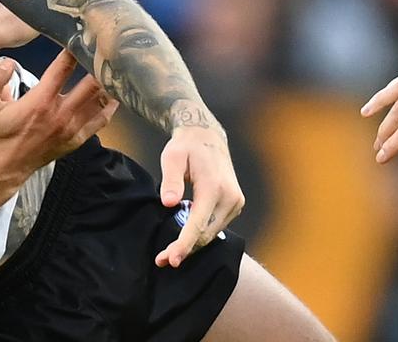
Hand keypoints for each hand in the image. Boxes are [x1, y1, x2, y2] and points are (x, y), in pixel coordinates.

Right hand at [0, 50, 117, 183]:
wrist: (0, 169)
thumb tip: (8, 62)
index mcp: (39, 101)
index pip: (62, 69)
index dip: (73, 51)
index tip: (80, 36)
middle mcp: (60, 114)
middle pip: (90, 83)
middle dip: (98, 64)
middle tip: (106, 48)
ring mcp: (70, 128)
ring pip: (99, 101)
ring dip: (107, 83)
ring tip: (115, 66)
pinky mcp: (75, 140)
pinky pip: (100, 121)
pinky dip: (109, 107)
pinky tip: (114, 96)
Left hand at [154, 112, 242, 268]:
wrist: (207, 137)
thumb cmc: (186, 146)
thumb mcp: (172, 157)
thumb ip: (171, 180)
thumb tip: (169, 203)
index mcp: (214, 187)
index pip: (198, 224)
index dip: (184, 244)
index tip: (172, 258)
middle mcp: (230, 198)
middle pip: (206, 233)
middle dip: (185, 249)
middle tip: (162, 260)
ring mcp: (235, 203)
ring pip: (212, 233)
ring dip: (193, 244)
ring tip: (170, 252)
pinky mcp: (235, 205)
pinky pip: (216, 226)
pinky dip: (201, 234)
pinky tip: (184, 237)